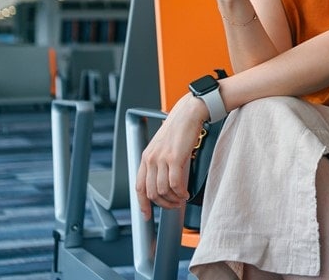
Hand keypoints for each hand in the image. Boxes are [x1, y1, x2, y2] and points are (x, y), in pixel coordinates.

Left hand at [134, 95, 209, 219]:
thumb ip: (160, 163)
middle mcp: (150, 159)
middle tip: (174, 206)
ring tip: (182, 198)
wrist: (189, 113)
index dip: (142, 205)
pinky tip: (186, 193)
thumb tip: (164, 183)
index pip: (139, 187)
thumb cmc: (180, 129)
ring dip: (173, 199)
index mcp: (145, 157)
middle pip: (151, 192)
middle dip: (163, 204)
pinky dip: (181, 193)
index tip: (147, 215)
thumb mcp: (163, 147)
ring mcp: (161, 159)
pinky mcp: (174, 158)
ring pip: (163, 190)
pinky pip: (175, 184)